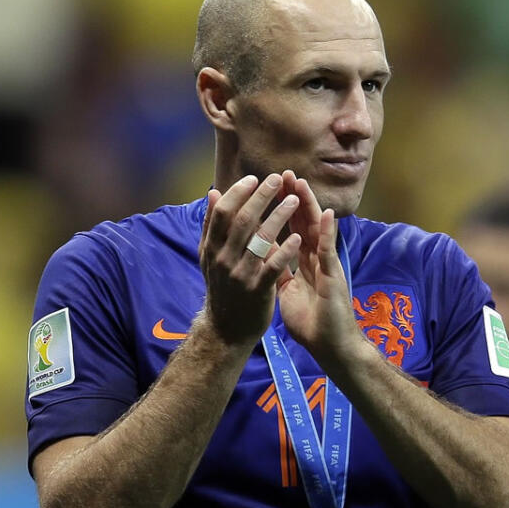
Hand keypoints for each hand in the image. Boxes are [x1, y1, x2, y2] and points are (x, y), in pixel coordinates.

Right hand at [200, 173, 301, 344]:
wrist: (226, 329)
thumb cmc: (223, 287)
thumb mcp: (210, 257)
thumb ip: (212, 226)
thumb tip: (214, 194)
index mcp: (211, 248)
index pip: (223, 212)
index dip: (239, 193)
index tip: (255, 178)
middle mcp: (223, 258)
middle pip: (243, 220)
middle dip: (261, 197)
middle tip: (278, 179)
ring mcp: (240, 274)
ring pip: (260, 239)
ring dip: (278, 216)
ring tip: (293, 200)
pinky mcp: (258, 289)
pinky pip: (273, 266)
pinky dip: (285, 249)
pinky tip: (298, 236)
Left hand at [275, 173, 359, 367]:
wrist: (330, 346)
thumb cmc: (312, 322)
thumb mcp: (286, 291)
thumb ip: (278, 270)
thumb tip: (262, 255)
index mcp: (304, 261)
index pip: (291, 228)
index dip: (281, 207)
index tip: (268, 187)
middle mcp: (316, 259)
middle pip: (304, 222)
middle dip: (293, 197)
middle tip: (283, 173)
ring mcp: (327, 265)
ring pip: (317, 229)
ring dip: (310, 205)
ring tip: (301, 183)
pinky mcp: (334, 276)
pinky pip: (329, 251)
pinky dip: (329, 232)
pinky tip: (327, 215)